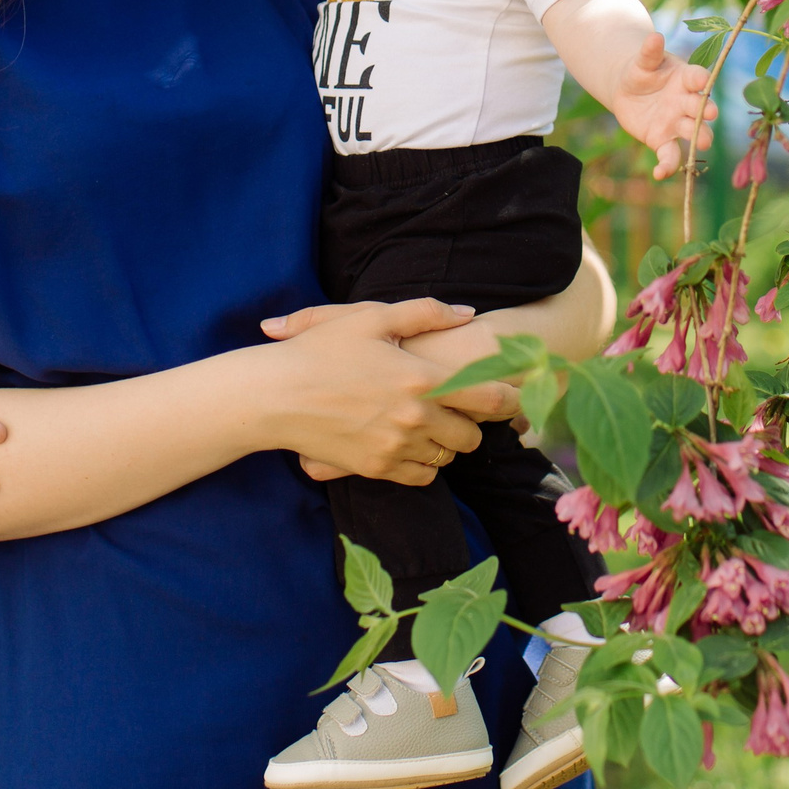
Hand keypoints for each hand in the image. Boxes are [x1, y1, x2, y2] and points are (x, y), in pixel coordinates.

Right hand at [249, 297, 517, 484]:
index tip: (514, 397)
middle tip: (461, 409)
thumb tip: (467, 313)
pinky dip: (424, 463)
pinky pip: (422, 476)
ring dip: (446, 442)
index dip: (511, 399)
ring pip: (448, 457)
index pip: (490, 399)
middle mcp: (416, 418)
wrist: (274, 396)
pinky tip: (410, 443)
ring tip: (430, 423)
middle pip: (473, 435)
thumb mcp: (370, 317)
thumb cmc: (321, 350)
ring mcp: (396, 447)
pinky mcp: (377, 468)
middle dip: (472, 423)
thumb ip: (425, 312)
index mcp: (422, 378)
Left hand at [610, 30, 718, 178]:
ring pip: (694, 133)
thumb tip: (654, 36)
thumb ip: (649, 52)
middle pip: (701, 109)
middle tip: (709, 114)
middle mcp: (688, 103)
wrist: (628, 90)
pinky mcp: (663, 140)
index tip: (702, 81)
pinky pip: (670, 155)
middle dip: (706, 112)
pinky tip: (659, 174)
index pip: (699, 78)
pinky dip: (667, 166)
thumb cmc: (642, 70)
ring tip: (701, 145)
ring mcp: (678, 123)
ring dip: (699, 138)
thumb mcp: (643, 61)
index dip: (701, 80)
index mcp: (687, 78)